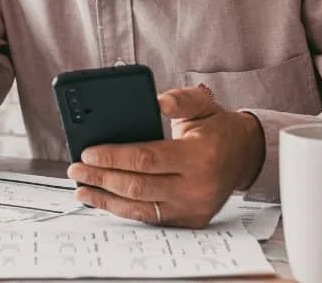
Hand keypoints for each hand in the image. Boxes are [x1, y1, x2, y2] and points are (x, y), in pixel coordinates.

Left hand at [66, 85, 265, 227]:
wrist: (246, 156)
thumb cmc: (217, 128)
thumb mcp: (203, 104)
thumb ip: (179, 99)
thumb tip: (155, 100)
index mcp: (200, 155)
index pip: (147, 158)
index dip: (113, 157)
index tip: (88, 152)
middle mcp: (197, 187)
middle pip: (138, 186)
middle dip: (101, 178)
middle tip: (76, 169)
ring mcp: (194, 208)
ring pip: (140, 208)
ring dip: (106, 199)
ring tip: (82, 189)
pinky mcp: (190, 220)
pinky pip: (150, 218)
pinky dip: (124, 209)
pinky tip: (105, 200)